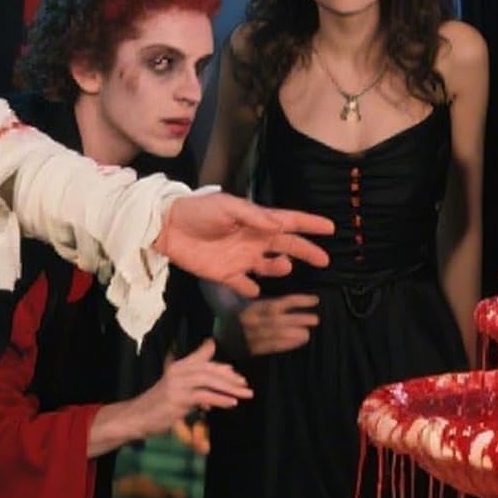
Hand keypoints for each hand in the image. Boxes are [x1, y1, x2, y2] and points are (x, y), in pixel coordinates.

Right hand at [131, 340, 251, 436]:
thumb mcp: (178, 392)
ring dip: (230, 387)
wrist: (138, 416)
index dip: (221, 366)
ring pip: (209, 380)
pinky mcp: (179, 398)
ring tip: (245, 394)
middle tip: (245, 384)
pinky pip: (204, 396)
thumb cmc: (159, 406)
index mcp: (178, 366)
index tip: (236, 374)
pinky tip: (232, 403)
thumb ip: (196, 387)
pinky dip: (220, 399)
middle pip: (209, 369)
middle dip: (230, 377)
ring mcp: (178, 384)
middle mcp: (179, 370)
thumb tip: (216, 391)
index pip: (203, 360)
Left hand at [156, 193, 332, 297]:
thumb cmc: (198, 211)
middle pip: (286, 246)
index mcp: (255, 221)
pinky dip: (251, 289)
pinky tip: (255, 290)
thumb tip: (280, 224)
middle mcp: (252, 239)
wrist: (167, 227)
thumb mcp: (226, 207)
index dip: (309, 224)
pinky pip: (244, 285)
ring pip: (269, 267)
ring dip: (279, 268)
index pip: (288, 221)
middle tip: (324, 259)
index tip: (330, 227)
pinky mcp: (225, 274)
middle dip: (305, 251)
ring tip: (283, 266)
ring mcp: (240, 258)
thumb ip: (253, 216)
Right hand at [240, 292, 320, 355]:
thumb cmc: (238, 310)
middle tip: (315, 319)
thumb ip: (265, 298)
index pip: (277, 304)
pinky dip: (288, 344)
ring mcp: (251, 337)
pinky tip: (299, 341)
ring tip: (308, 332)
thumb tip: (290, 295)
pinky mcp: (253, 350)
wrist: (221, 332)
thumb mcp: (248, 298)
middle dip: (298, 319)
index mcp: (251, 307)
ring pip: (276, 335)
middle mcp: (251, 322)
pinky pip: (273, 347)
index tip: (314, 300)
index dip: (297, 302)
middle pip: (278, 321)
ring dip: (295, 334)